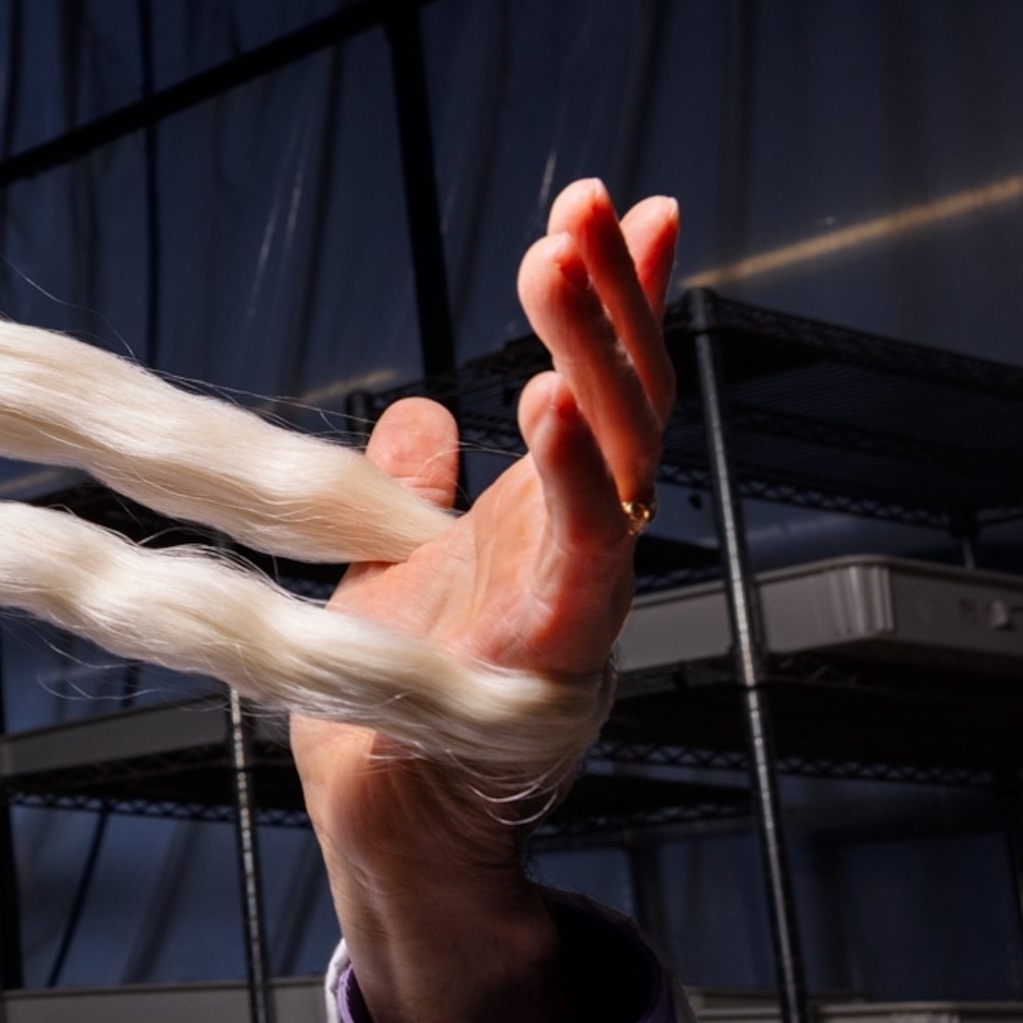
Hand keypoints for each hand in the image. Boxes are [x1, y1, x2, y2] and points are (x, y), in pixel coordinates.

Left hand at [292, 180, 678, 1022]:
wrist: (390, 819)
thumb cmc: (401, 704)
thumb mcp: (395, 564)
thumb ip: (414, 488)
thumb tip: (417, 411)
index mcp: (549, 518)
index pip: (605, 383)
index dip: (625, 297)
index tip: (632, 204)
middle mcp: (583, 549)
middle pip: (624, 399)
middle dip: (612, 295)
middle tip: (587, 203)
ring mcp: (581, 599)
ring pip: (615, 455)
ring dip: (592, 354)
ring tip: (556, 264)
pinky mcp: (555, 653)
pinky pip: (581, 550)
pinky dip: (570, 473)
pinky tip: (545, 397)